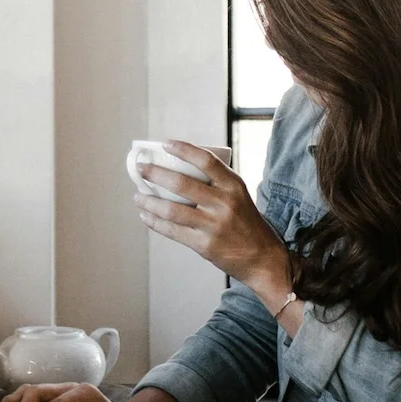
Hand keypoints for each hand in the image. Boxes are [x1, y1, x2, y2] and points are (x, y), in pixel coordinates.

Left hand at [134, 140, 289, 285]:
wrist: (262, 257)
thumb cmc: (245, 221)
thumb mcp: (239, 195)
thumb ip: (216, 182)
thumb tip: (178, 167)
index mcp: (234, 186)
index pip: (206, 160)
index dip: (184, 149)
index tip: (165, 144)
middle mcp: (224, 203)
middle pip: (182, 184)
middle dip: (155, 174)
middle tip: (141, 168)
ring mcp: (214, 225)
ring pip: (172, 209)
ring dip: (149, 201)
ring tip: (137, 195)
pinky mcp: (204, 245)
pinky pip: (173, 231)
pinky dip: (155, 222)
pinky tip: (145, 215)